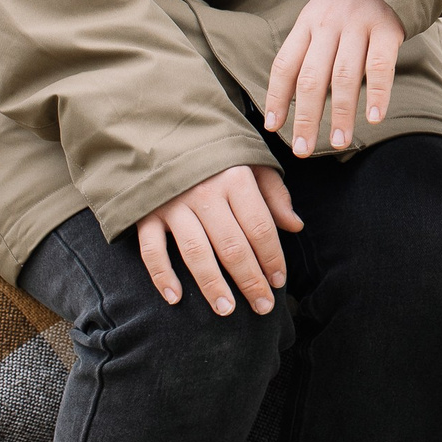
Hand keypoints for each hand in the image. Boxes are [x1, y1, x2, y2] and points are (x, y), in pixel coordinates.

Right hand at [135, 163, 300, 314]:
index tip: (279, 281)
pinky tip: (175, 298)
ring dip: (213, 285)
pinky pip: (152, 250)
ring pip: (196, 252)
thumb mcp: (252, 163)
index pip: (260, 227)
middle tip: (262, 306)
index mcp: (236, 178)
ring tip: (227, 310)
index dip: (272, 258)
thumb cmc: (216, 154)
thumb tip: (295, 226)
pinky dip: (162, 276)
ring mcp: (173, 204)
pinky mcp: (145, 214)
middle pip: (232, 246)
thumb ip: (274, 194)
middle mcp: (205, 192)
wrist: (164, 132)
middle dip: (250, 280)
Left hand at [264, 0, 406, 155]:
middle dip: (305, 118)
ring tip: (337, 143)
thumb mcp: (320, 13)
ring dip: (340, 114)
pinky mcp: (388, 27)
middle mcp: (329, 25)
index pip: (284, 64)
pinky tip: (375, 118)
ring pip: (344, 77)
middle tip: (302, 149)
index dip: (276, 98)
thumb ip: (308, 47)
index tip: (273, 128)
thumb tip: (290, 97)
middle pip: (311, 78)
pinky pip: (380, 66)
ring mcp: (359, 25)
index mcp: (307, 23)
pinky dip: (378, 94)